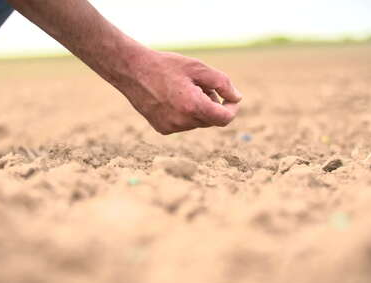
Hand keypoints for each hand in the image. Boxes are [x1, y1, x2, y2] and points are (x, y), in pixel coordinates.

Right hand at [119, 51, 242, 134]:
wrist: (133, 71)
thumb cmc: (166, 66)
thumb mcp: (198, 67)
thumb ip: (222, 83)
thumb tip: (237, 98)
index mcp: (193, 106)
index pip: (224, 119)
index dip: (231, 108)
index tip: (230, 97)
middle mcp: (182, 122)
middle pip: (211, 120)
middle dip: (212, 105)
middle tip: (201, 85)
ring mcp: (171, 127)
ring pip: (197, 123)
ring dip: (198, 109)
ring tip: (184, 89)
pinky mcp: (162, 129)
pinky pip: (183, 125)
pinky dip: (184, 114)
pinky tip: (172, 98)